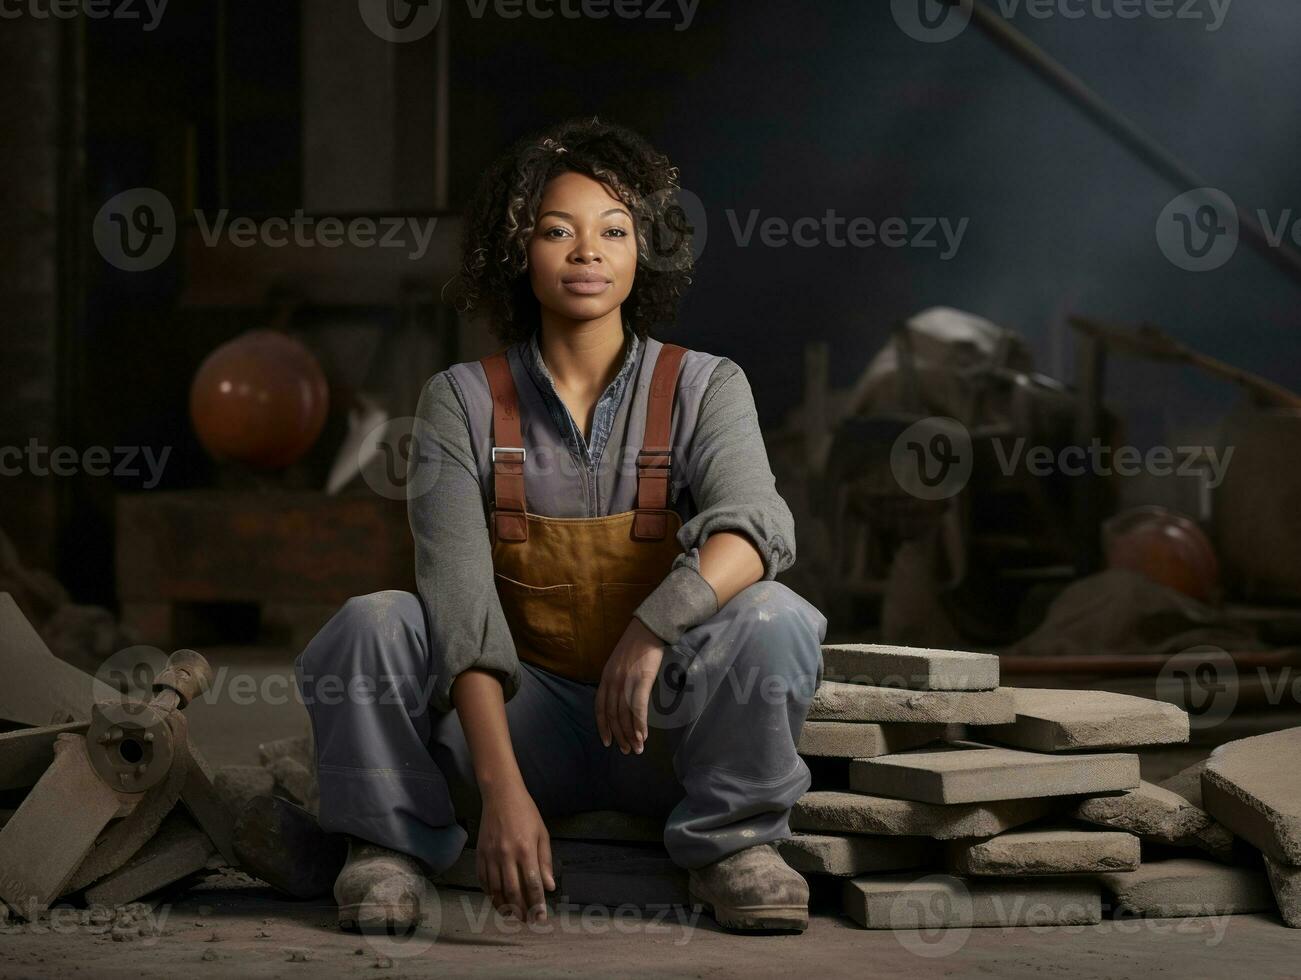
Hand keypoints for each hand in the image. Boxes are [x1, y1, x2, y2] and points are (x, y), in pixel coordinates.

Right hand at [475, 781, 554, 921]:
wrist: (500, 796)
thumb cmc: (526, 813)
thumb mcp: (541, 834)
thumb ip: (545, 861)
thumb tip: (550, 887)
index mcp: (525, 850)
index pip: (532, 885)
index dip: (537, 904)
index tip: (541, 917)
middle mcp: (506, 855)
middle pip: (513, 892)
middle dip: (521, 910)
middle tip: (527, 921)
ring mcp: (490, 856)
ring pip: (496, 890)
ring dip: (504, 907)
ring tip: (513, 915)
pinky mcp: (479, 854)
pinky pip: (483, 881)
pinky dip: (490, 894)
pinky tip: (497, 900)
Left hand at [595, 617, 664, 754]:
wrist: (648, 628)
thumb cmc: (636, 644)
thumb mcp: (618, 663)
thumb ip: (616, 680)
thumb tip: (620, 699)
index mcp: (605, 678)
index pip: (599, 708)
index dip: (603, 727)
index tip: (607, 742)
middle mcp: (612, 682)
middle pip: (613, 715)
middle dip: (619, 736)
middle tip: (627, 750)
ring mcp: (626, 682)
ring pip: (625, 715)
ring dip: (631, 735)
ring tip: (637, 748)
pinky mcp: (641, 680)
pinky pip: (638, 708)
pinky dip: (640, 724)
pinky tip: (643, 736)